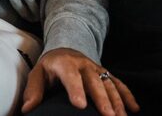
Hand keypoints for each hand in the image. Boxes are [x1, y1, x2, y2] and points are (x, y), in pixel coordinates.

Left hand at [21, 49, 138, 115]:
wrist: (66, 51)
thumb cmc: (50, 68)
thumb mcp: (38, 74)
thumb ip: (33, 91)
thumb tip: (27, 109)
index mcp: (65, 64)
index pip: (71, 76)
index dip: (76, 90)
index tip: (80, 105)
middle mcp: (84, 65)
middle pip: (95, 82)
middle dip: (102, 99)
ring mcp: (98, 69)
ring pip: (110, 84)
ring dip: (117, 101)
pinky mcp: (107, 74)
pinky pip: (119, 84)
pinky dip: (128, 96)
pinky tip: (134, 109)